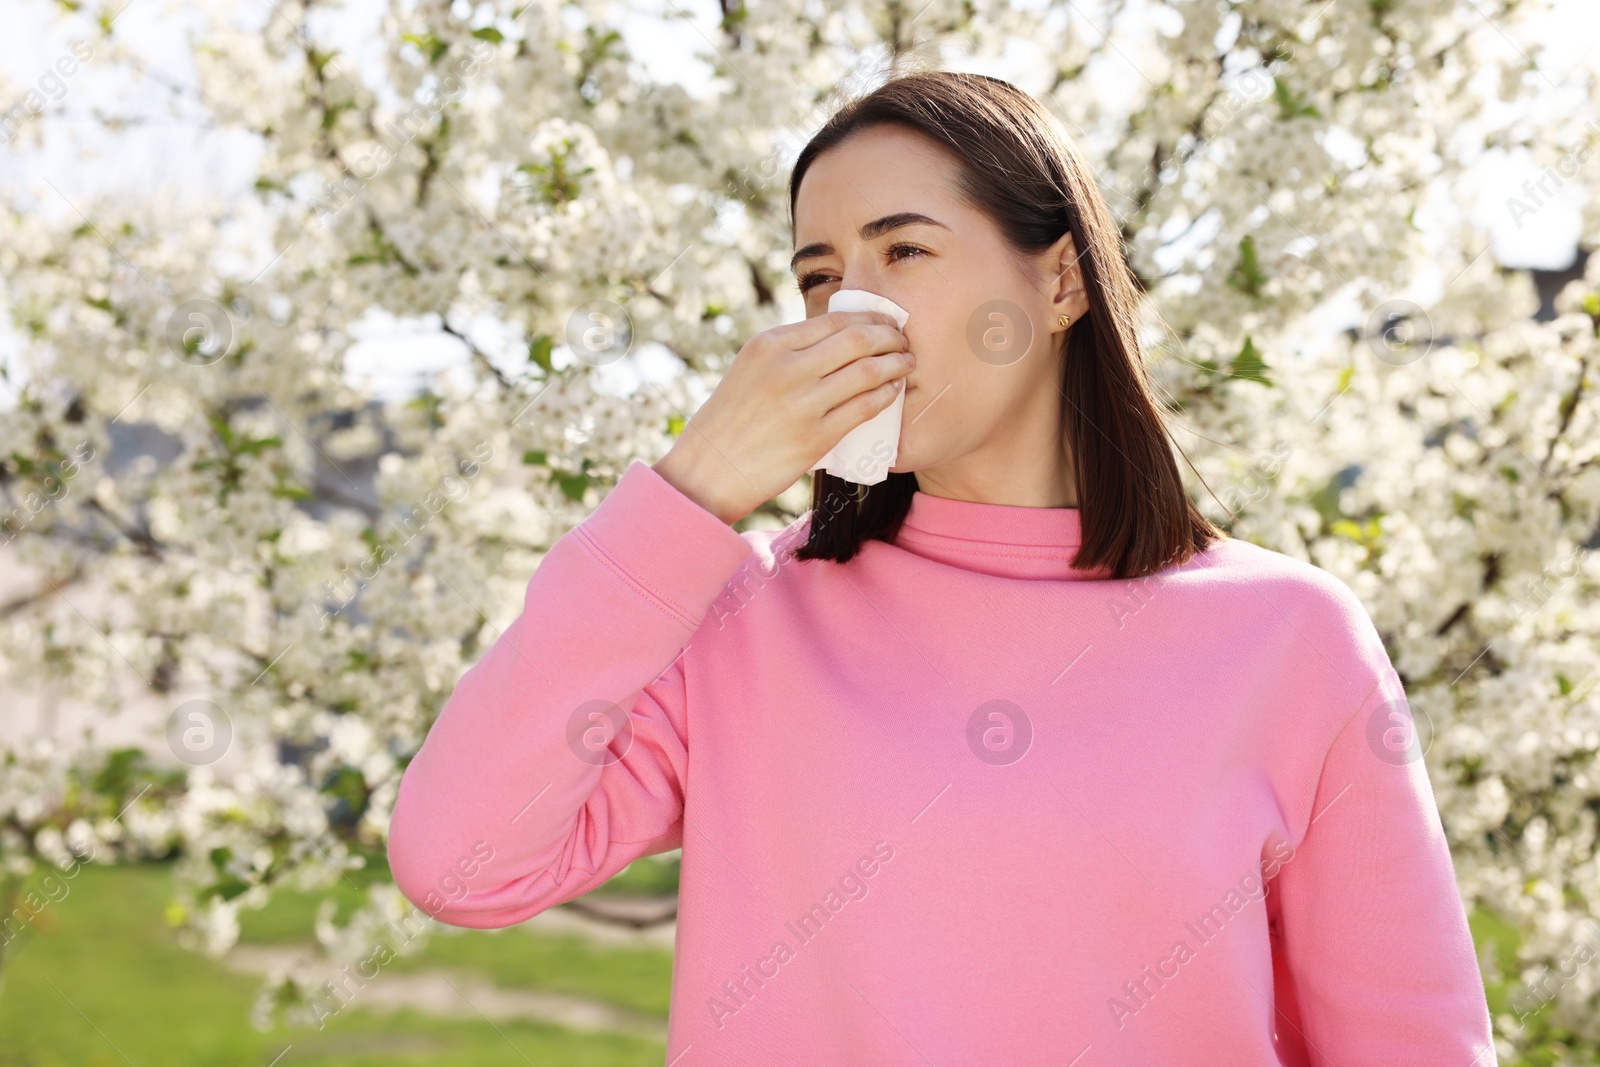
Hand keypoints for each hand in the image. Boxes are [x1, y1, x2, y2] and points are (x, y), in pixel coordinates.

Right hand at [653, 310, 915, 524]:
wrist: (708, 469)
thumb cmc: (731, 419)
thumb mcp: (751, 368)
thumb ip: (789, 350)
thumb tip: (837, 337)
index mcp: (770, 344)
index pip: (837, 319)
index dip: (872, 318)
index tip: (887, 323)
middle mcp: (787, 367)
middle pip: (859, 339)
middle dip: (891, 337)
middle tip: (904, 342)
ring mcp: (802, 403)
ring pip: (868, 372)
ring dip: (897, 365)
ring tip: (907, 364)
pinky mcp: (815, 437)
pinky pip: (865, 407)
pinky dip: (886, 396)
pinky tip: (893, 392)